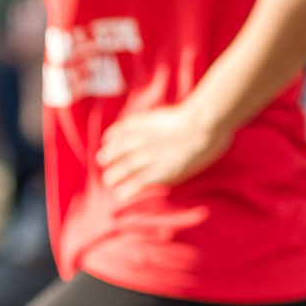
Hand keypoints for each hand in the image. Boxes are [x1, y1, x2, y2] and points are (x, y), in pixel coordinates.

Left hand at [96, 101, 230, 191]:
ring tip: (108, 180)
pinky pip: (139, 182)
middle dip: (109, 155)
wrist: (203, 125)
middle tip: (101, 160)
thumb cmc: (199, 116)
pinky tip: (121, 194)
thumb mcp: (175, 112)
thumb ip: (162, 119)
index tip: (106, 140)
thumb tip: (161, 124)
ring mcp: (151, 156)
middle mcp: (144, 140)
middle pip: (120, 149)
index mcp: (147, 123)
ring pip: (126, 167)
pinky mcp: (160, 172)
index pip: (123, 130)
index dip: (113, 136)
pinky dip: (128, 188)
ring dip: (115, 173)